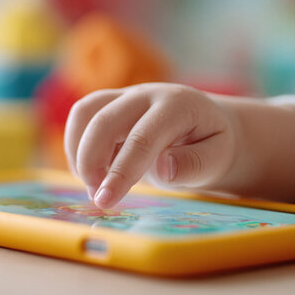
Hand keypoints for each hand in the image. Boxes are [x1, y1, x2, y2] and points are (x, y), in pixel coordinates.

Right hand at [65, 83, 237, 207]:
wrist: (205, 125)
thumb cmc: (212, 145)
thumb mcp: (218, 159)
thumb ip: (195, 164)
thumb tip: (163, 168)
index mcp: (177, 105)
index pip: (141, 139)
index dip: (120, 171)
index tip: (105, 200)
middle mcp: (146, 93)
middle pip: (104, 120)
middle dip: (90, 162)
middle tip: (98, 198)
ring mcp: (124, 95)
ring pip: (84, 112)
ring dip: (78, 152)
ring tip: (93, 185)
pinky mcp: (108, 102)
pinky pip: (81, 117)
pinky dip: (76, 146)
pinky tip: (93, 172)